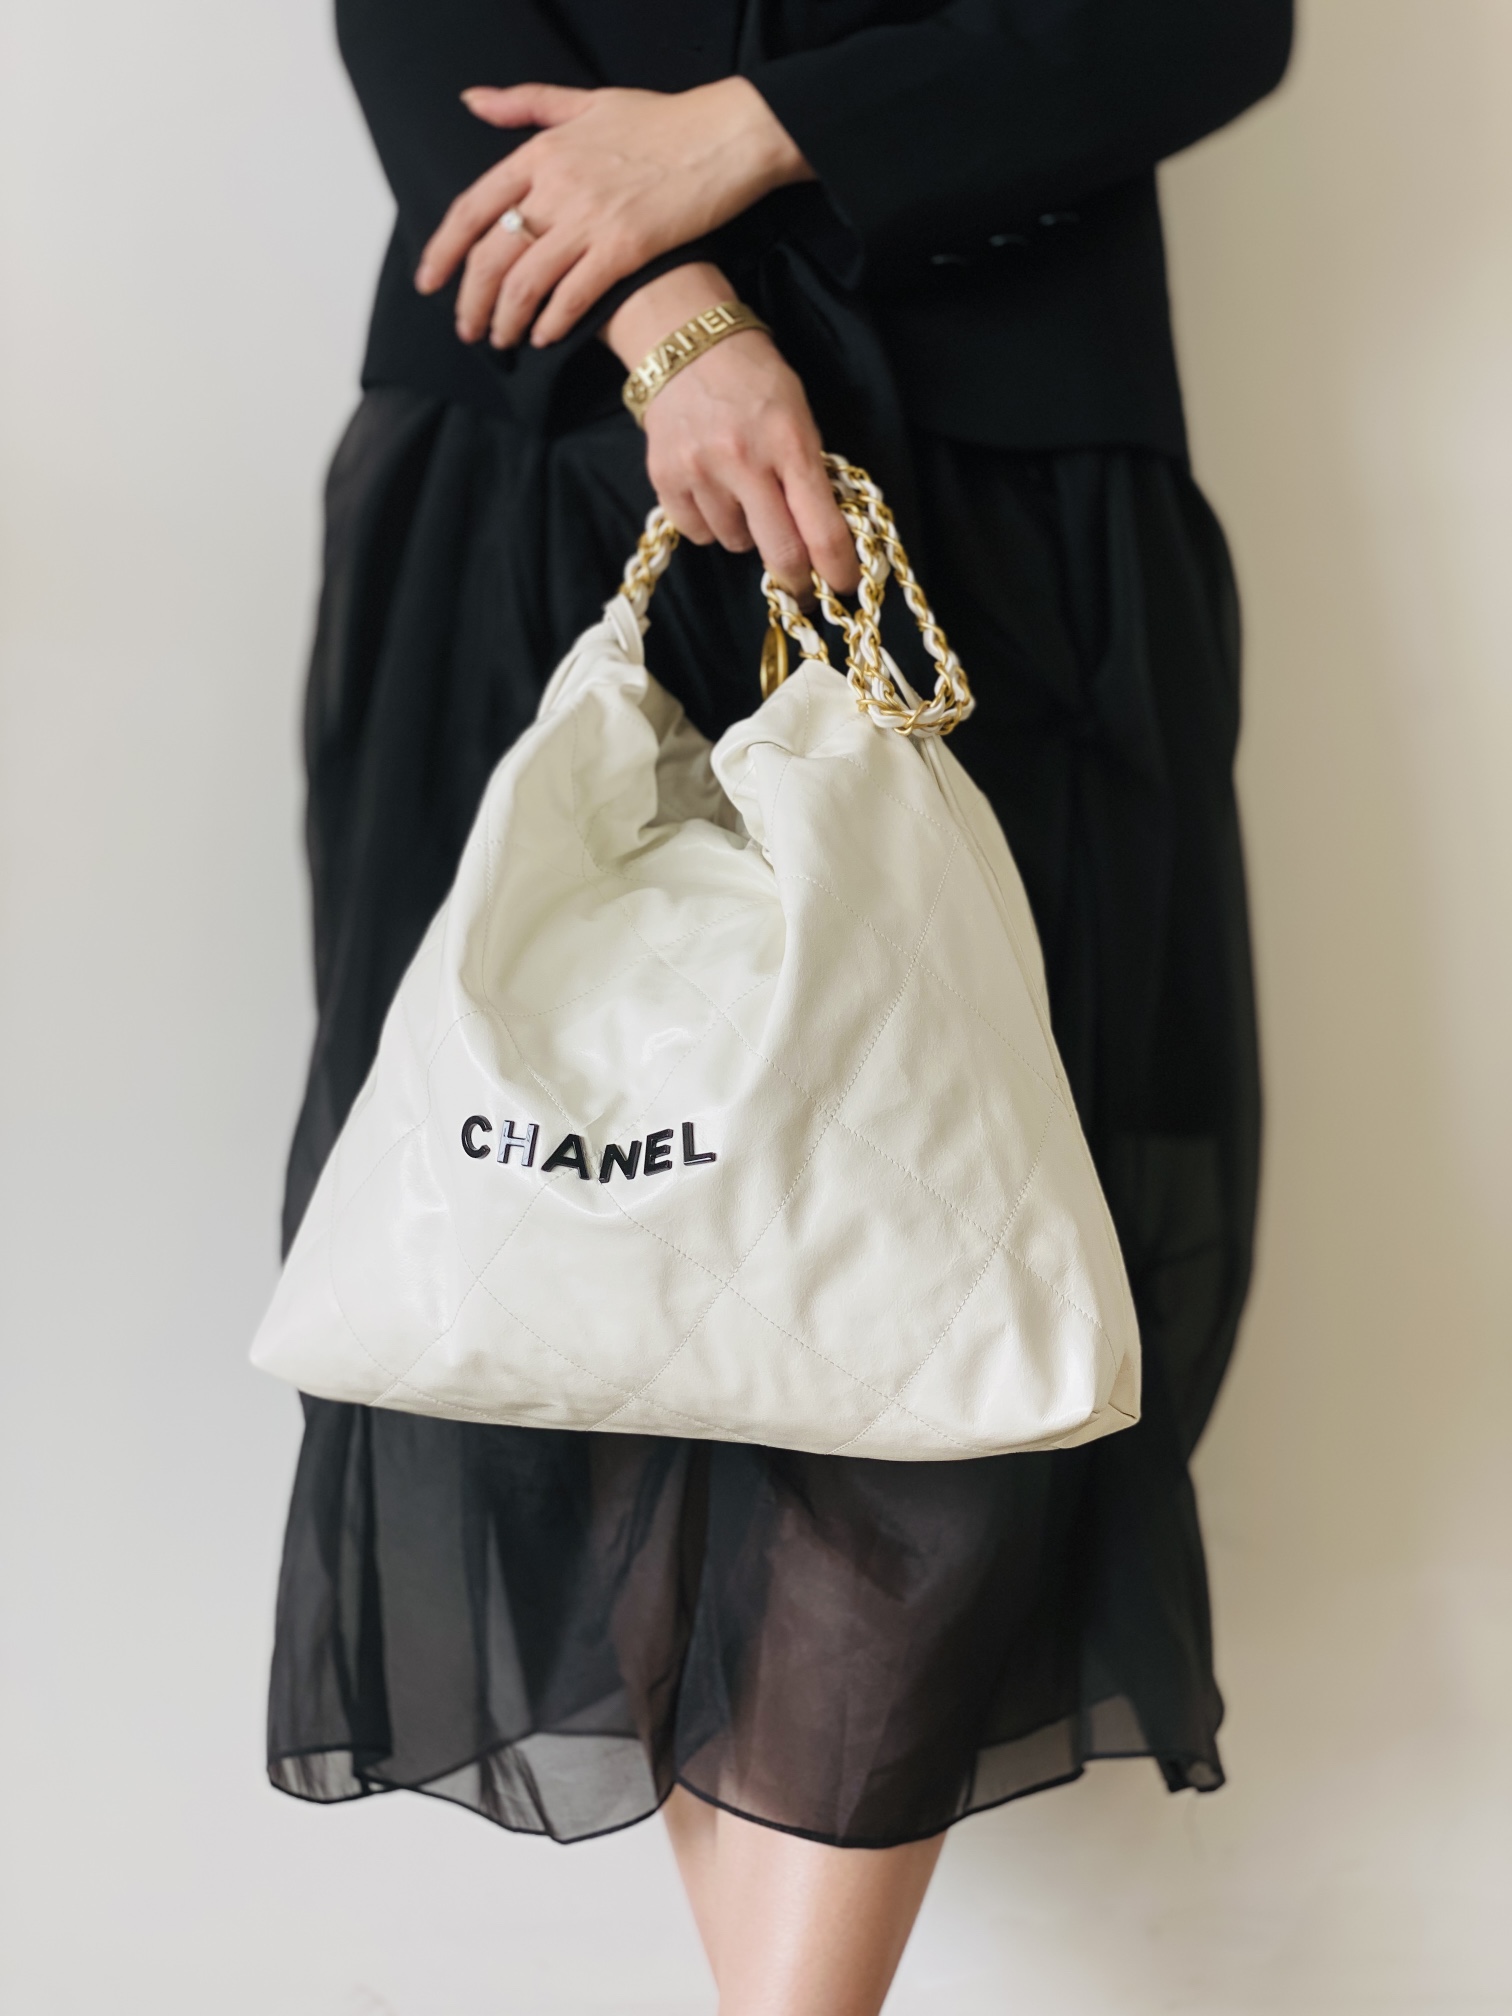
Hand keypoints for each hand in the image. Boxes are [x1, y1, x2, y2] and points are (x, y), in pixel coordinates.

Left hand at [415, 78, 811, 349]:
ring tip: (502, 340)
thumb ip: (526, 104)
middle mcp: (557, 186)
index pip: (473, 207)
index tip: (429, 282)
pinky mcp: (625, 249)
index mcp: (542, 151)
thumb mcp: (587, 101)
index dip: (444, 250)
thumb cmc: (661, 121)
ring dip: (507, 320)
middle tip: (467, 329)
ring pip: (525, 283)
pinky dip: (553, 322)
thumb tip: (471, 100)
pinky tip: (545, 337)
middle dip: (471, 301)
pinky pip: (572, 296)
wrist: (726, 136)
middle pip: (492, 255)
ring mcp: (591, 219)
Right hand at [607, 266, 859, 601]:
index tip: (842, 585)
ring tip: (744, 496)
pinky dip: (711, 524)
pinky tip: (714, 493)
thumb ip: (810, 473)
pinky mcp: (666, 479)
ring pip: (736, 543)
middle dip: (795, 578)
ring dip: (747, 533)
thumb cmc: (754, 380)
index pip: (822, 528)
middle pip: (781, 553)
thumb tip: (823, 537)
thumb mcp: (798, 415)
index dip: (837, 568)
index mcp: (790, 443)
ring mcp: (701, 472)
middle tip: (800, 584)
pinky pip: (698, 533)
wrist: (687, 344)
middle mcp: (745, 462)